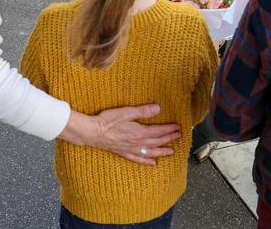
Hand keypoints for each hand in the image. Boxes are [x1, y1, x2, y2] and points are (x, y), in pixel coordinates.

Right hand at [59, 105, 180, 165]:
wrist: (92, 133)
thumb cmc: (107, 120)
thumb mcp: (126, 112)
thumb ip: (142, 111)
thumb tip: (158, 108)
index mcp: (139, 132)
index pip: (158, 131)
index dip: (169, 129)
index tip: (178, 127)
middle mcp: (137, 142)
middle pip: (156, 141)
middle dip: (169, 139)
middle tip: (179, 136)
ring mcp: (130, 149)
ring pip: (150, 151)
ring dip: (161, 151)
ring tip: (171, 152)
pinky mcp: (123, 152)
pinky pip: (138, 158)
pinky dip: (146, 160)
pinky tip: (152, 163)